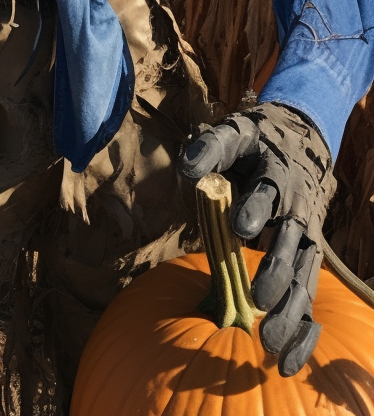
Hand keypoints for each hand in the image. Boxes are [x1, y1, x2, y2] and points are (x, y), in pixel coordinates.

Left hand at [179, 102, 334, 375]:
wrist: (300, 141)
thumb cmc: (257, 142)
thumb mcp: (235, 133)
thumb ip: (211, 148)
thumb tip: (187, 168)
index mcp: (278, 175)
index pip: (268, 193)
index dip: (256, 209)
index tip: (240, 227)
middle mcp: (299, 210)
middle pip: (292, 245)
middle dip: (276, 272)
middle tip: (257, 299)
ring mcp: (307, 239)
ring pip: (304, 279)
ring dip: (290, 311)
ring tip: (269, 343)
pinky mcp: (309, 261)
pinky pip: (311, 299)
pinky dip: (304, 333)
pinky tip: (288, 364)